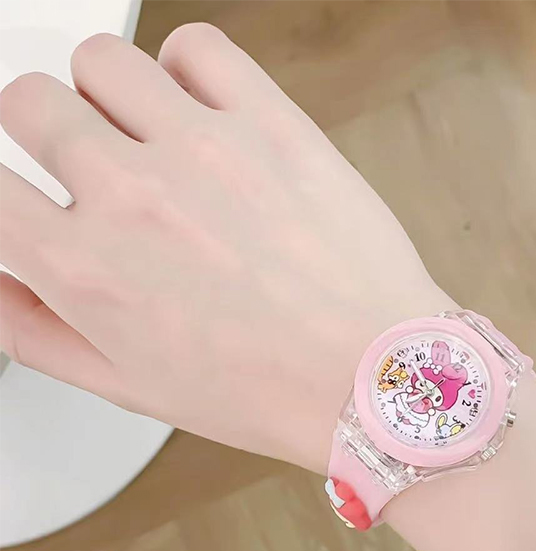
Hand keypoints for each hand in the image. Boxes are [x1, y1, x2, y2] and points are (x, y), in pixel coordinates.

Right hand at [0, 25, 451, 471]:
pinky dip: (187, 70)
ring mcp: (204, 151)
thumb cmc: (266, 391)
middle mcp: (132, 199)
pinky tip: (207, 115)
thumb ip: (37, 332)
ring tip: (153, 140)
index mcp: (87, 272)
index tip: (30, 198)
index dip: (6, 193)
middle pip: (27, 103)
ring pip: (102, 61)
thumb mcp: (131, 387)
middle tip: (94, 169)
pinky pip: (196, 46)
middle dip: (48, 137)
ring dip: (112, 97)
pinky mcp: (272, 124)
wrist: (371, 376)